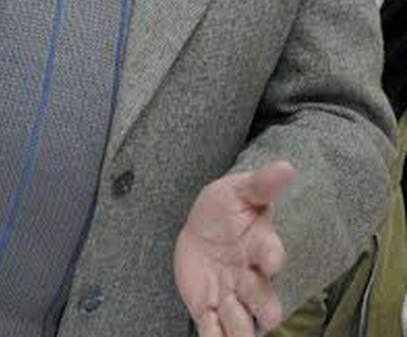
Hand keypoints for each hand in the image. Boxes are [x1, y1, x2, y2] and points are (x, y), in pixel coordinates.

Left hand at [174, 160, 294, 336]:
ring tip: (235, 328)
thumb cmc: (224, 209)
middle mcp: (251, 277)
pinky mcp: (209, 309)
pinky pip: (212, 330)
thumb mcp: (237, 190)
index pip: (271, 253)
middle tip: (264, 311)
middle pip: (262, 295)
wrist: (199, 231)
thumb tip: (287, 167)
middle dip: (261, 302)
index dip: (272, 257)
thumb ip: (261, 184)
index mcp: (259, 246)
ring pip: (241, 320)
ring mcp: (231, 297)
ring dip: (239, 327)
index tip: (271, 260)